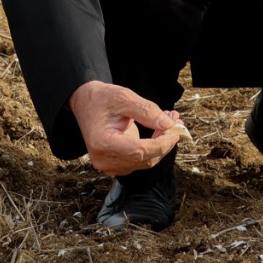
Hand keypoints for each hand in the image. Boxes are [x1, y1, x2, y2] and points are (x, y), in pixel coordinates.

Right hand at [69, 80, 188, 176]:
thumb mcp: (124, 97)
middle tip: (175, 121)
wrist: (86, 103)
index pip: (140, 151)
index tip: (176, 130)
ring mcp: (109, 165)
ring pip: (146, 161)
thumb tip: (169, 125)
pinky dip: (153, 147)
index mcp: (103, 143)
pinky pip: (141, 160)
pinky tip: (158, 130)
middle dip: (165, 141)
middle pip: (145, 158)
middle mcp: (104, 159)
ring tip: (168, 121)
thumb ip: (147, 111)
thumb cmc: (101, 99)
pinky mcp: (115, 165)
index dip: (162, 143)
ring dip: (161, 144)